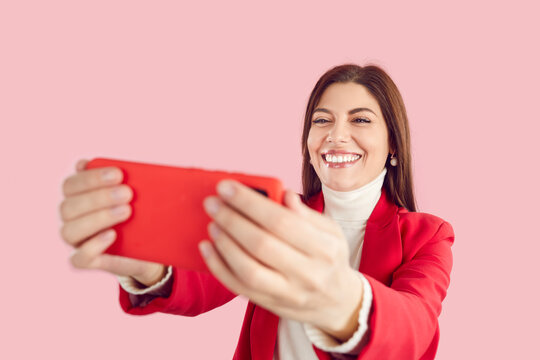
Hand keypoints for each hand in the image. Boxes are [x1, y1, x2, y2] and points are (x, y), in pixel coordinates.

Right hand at [59, 159, 166, 286]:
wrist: (151, 249)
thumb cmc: (144, 215)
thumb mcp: (144, 196)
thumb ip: (143, 179)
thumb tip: (176, 169)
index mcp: (79, 196)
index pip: (71, 184)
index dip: (90, 177)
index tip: (119, 173)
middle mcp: (72, 218)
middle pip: (67, 206)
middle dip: (97, 196)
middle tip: (128, 193)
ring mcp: (77, 241)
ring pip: (70, 230)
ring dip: (98, 218)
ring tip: (126, 211)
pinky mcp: (87, 261)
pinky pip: (78, 258)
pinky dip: (93, 246)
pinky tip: (112, 235)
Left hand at [199, 180, 363, 340]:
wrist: (338, 302)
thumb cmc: (328, 258)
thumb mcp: (330, 231)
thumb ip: (306, 213)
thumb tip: (283, 194)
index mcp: (324, 248)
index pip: (281, 221)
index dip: (250, 202)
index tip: (226, 187)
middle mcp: (308, 273)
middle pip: (261, 244)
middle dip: (231, 219)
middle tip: (212, 203)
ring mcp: (288, 293)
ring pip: (248, 270)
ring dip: (224, 244)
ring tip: (212, 224)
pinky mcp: (271, 305)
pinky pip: (238, 288)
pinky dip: (218, 267)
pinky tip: (207, 248)